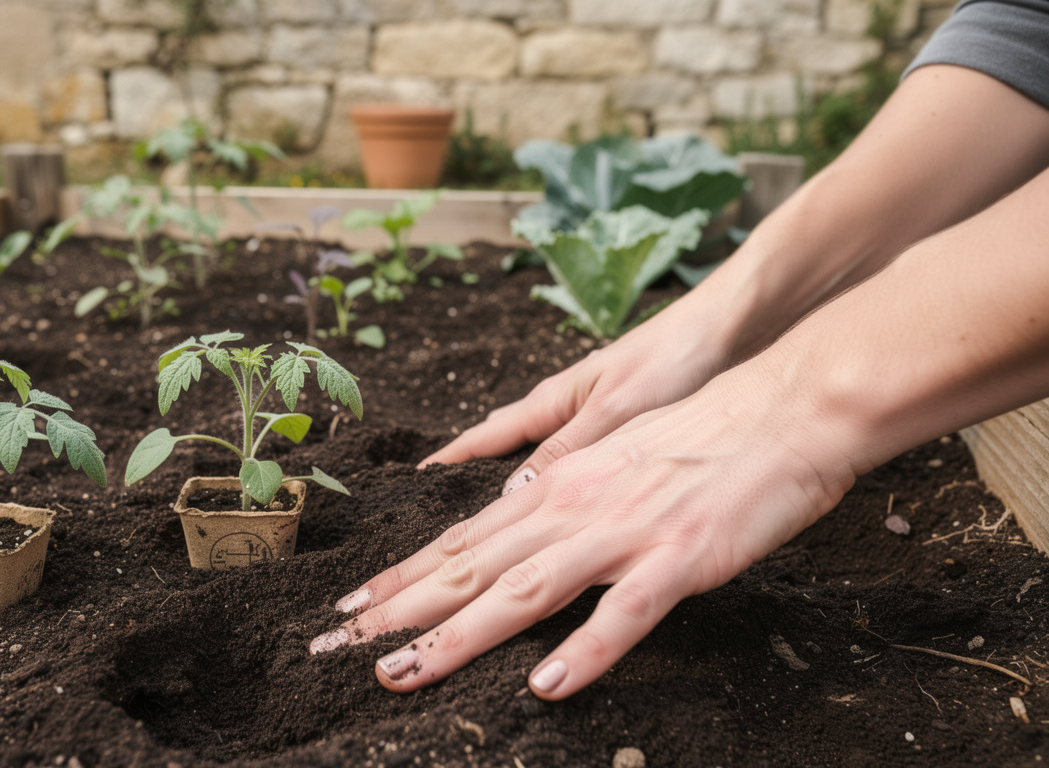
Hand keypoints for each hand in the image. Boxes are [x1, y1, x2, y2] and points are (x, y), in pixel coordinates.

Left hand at [311, 363, 857, 698]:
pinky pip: (624, 613)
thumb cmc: (706, 437)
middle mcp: (571, 507)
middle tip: (330, 645)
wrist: (786, 407)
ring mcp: (622, 532)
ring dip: (456, 638)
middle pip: (468, 566)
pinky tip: (547, 686)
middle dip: (395, 611)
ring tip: (398, 673)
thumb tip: (523, 519)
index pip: (460, 539)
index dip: (401, 576)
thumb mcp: (614, 460)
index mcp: (555, 487)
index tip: (349, 606)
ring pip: (522, 591)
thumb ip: (565, 496)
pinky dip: (584, 650)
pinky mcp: (678, 557)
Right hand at [419, 299, 732, 492]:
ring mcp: (596, 422)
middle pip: (503, 451)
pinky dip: (562, 492)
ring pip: (541, 464)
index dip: (450, 464)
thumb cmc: (675, 358)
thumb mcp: (617, 408)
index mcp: (555, 401)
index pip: (486, 437)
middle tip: (439, 520)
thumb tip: (511, 492)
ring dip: (516, 492)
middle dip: (470, 482)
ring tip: (491, 527)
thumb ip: (568, 451)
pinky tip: (567, 516)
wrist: (736, 328)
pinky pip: (580, 472)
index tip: (411, 487)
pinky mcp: (630, 434)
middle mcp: (568, 412)